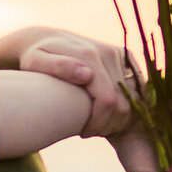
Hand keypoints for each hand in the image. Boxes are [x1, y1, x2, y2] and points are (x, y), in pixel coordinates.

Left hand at [20, 32, 136, 137]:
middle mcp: (108, 53)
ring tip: (94, 121)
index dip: (98, 123)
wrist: (45, 39)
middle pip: (123, 103)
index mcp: (89, 56)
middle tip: (88, 130)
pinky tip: (105, 112)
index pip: (108, 100)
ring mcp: (119, 54)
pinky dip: (124, 107)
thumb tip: (86, 75)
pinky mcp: (125, 58)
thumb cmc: (35, 57)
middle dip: (107, 123)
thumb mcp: (36, 62)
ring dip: (117, 117)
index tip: (83, 132)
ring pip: (133, 99)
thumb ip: (58, 67)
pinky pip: (136, 91)